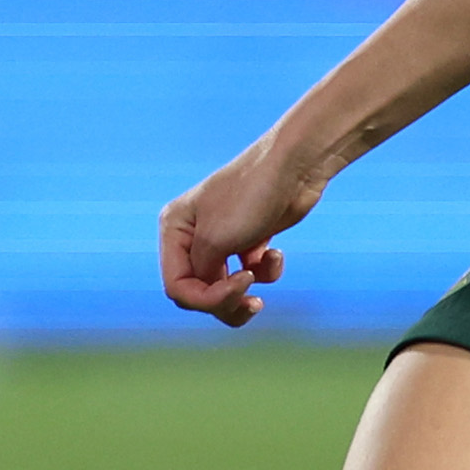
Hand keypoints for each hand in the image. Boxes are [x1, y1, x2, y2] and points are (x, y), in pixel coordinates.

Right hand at [159, 140, 324, 326]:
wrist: (295, 168)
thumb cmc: (251, 197)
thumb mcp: (216, 241)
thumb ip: (202, 275)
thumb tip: (206, 297)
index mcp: (174, 230)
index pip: (178, 286)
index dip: (207, 298)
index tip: (241, 285)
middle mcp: (192, 236)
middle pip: (200, 292)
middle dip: (226, 301)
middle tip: (253, 299)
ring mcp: (222, 239)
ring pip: (224, 289)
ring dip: (243, 296)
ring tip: (260, 299)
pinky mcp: (249, 241)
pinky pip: (250, 274)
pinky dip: (265, 272)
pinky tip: (275, 253)